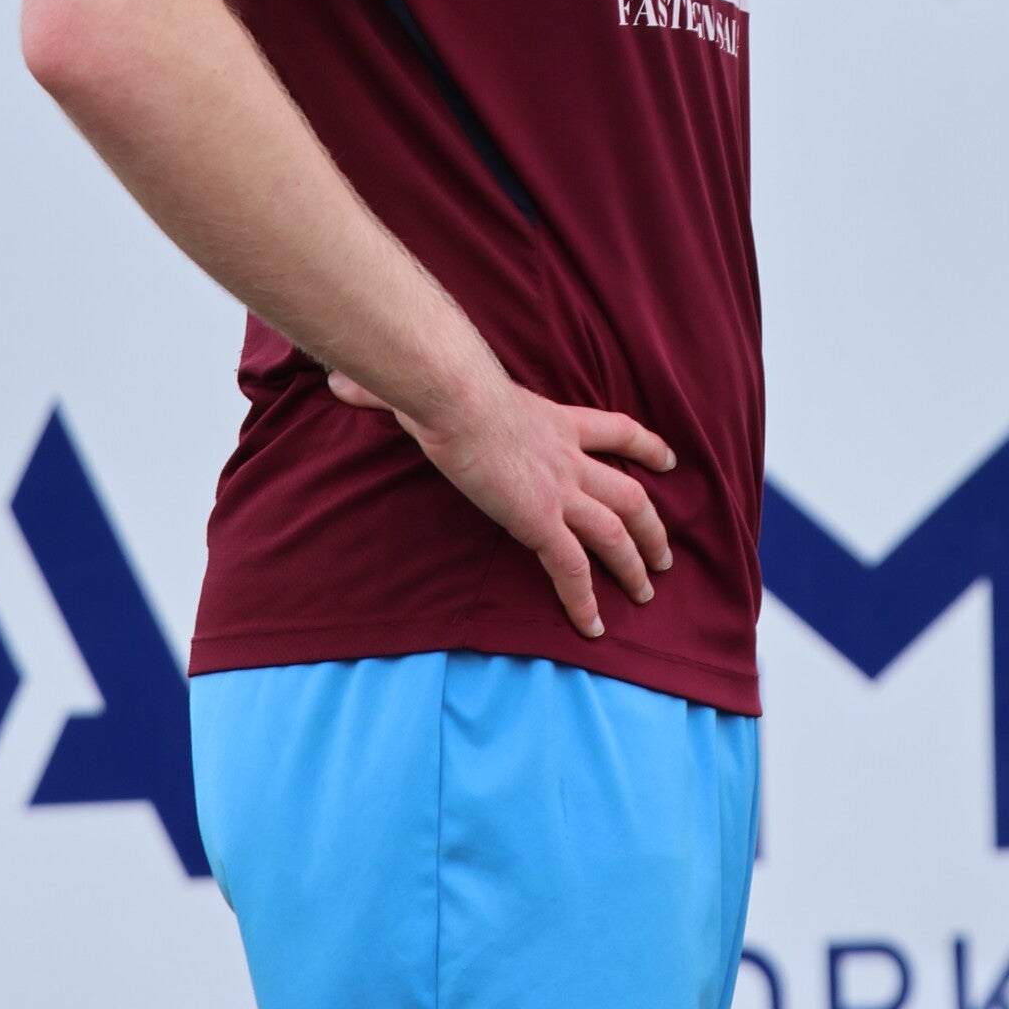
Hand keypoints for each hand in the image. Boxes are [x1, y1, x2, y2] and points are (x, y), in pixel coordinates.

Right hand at [327, 368, 674, 638]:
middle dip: (652, 526)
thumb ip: (393, 387)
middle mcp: (567, 458)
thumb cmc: (440, 380)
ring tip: (647, 593)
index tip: (669, 460)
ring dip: (635, 565)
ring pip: (617, 533)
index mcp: (554, 420)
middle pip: (631, 492)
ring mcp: (559, 490)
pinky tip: (592, 629)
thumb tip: (339, 383)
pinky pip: (573, 570)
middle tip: (665, 554)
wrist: (453, 393)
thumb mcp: (433, 379)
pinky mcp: (541, 521)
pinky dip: (585, 601)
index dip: (646, 447)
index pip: (616, 430)